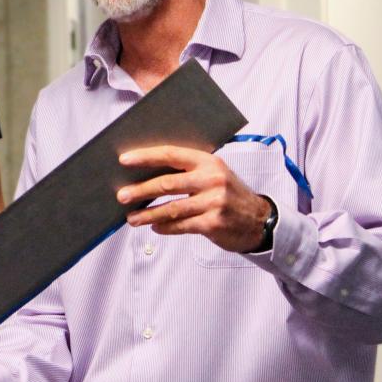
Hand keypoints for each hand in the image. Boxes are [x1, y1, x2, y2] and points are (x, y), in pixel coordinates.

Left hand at [117, 145, 272, 252]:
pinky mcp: (213, 223)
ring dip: (147, 214)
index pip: (171, 155)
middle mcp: (212, 179)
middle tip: (121, 195)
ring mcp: (214, 202)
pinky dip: (165, 227)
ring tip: (131, 218)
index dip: (146, 157)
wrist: (260, 220)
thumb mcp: (213, 175)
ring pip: (171, 208)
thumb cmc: (228, 194)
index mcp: (208, 162)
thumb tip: (145, 173)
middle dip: (141, 190)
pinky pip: (181, 225)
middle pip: (167, 183)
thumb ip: (187, 171)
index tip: (124, 160)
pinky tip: (154, 227)